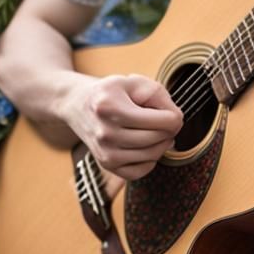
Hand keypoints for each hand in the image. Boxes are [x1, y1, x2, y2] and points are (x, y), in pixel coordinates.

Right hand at [63, 73, 182, 181]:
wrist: (78, 105)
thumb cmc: (110, 92)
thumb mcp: (133, 81)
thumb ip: (158, 95)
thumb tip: (175, 119)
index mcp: (111, 108)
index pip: (162, 121)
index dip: (175, 116)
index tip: (172, 112)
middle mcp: (105, 133)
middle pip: (157, 138)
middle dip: (170, 130)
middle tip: (167, 122)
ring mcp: (104, 152)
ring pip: (151, 155)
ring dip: (162, 144)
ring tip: (157, 132)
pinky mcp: (106, 165)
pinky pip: (140, 171)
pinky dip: (150, 161)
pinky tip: (147, 147)